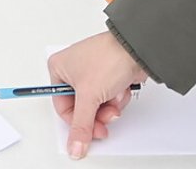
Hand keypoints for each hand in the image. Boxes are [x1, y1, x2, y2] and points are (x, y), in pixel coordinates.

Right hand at [47, 31, 149, 159]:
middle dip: (96, 115)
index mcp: (59, 69)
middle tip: (104, 122)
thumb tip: (74, 146)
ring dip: (109, 107)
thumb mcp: (89, 96)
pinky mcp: (108, 77)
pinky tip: (121, 90)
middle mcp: (73, 70)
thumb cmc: (108, 58)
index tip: (87, 135)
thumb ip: (81, 125)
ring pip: (97, 106)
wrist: (136, 50)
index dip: (76, 123)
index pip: (62, 107)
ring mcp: (92, 73)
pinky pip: (108, 99)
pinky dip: (117, 99)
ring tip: (114, 98)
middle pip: (81, 108)